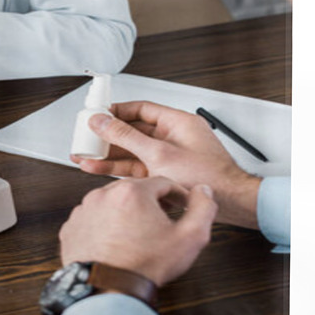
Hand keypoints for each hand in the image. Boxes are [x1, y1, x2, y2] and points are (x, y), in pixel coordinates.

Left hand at [59, 177, 216, 286]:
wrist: (108, 293)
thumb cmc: (145, 267)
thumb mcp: (189, 239)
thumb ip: (203, 209)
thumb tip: (204, 191)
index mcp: (132, 191)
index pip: (162, 182)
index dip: (176, 195)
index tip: (180, 206)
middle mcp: (103, 194)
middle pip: (135, 190)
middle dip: (150, 203)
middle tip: (160, 224)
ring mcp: (84, 210)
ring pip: (111, 203)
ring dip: (124, 213)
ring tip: (136, 236)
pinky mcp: (71, 227)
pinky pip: (92, 219)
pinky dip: (103, 226)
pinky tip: (115, 242)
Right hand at [72, 101, 261, 228]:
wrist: (229, 205)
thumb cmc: (207, 177)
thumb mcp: (159, 154)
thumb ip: (127, 136)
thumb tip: (104, 122)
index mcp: (177, 122)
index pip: (141, 108)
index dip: (117, 110)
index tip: (97, 114)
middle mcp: (173, 137)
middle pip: (133, 131)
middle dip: (107, 135)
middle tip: (86, 137)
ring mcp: (168, 158)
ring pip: (132, 151)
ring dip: (108, 154)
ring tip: (85, 155)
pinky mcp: (165, 175)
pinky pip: (136, 168)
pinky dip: (118, 168)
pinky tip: (100, 169)